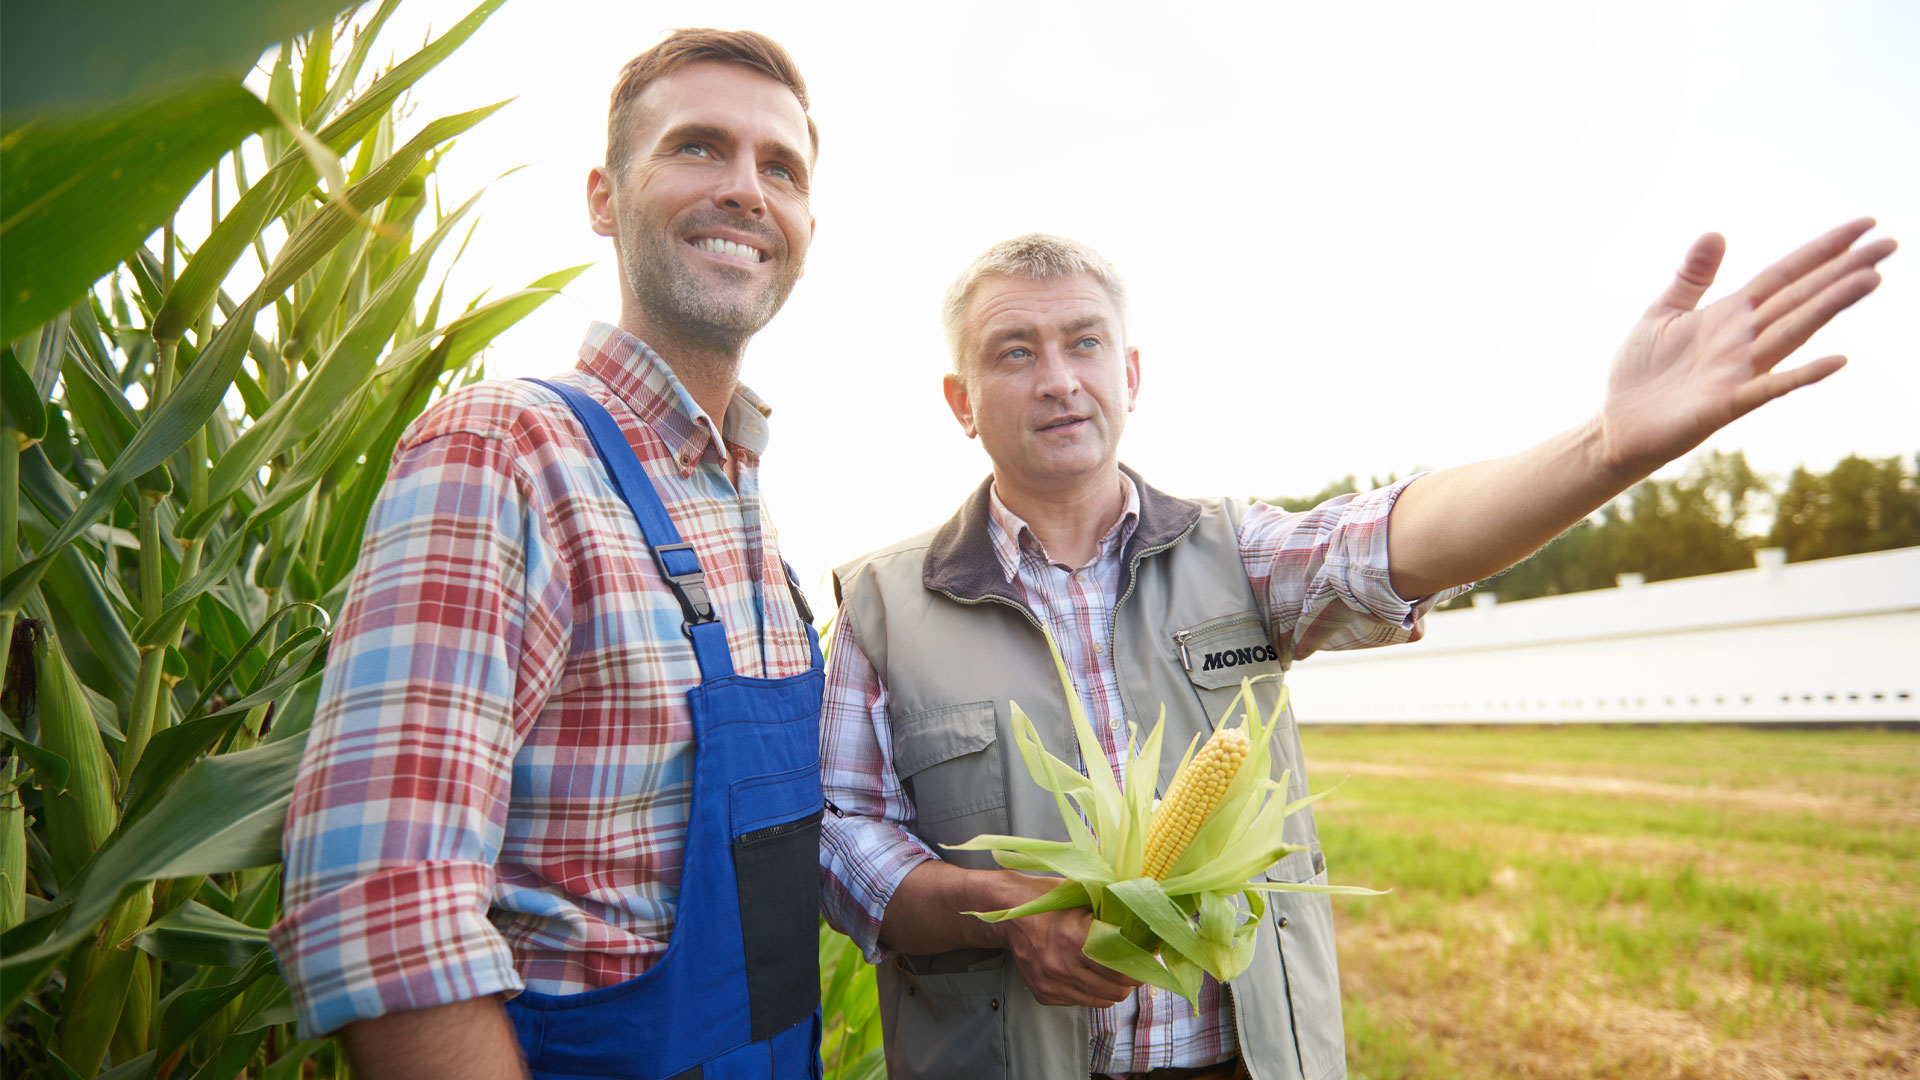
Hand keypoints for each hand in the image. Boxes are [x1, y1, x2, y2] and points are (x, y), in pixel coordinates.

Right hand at [998, 898, 1141, 1007]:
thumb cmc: (1049, 900)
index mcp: (1075, 938)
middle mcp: (1062, 965)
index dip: (1141, 964)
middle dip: (1131, 978)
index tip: (1148, 956)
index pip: (1123, 967)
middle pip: (1116, 989)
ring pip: (1102, 1000)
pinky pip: (1081, 1001)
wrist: (1008, 913)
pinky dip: (1092, 991)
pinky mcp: (1044, 994)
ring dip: (1113, 987)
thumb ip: (1114, 912)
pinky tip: (1089, 973)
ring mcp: (1051, 983)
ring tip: (1114, 970)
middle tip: (1135, 964)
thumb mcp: (1084, 895)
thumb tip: (1150, 925)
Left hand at [1597, 218, 1894, 476]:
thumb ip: (1692, 276)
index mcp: (1730, 313)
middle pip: (1801, 297)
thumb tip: (1715, 232)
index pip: (1786, 274)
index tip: (1865, 225)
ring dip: (1831, 305)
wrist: (1616, 423)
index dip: (1823, 250)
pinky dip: (1803, 374)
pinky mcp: (1727, 403)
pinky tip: (1839, 360)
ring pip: (1794, 331)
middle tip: (1890, 243)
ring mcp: (1739, 371)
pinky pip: (1771, 387)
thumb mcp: (1663, 313)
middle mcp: (1743, 339)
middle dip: (1843, 271)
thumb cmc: (1641, 371)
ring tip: (1872, 277)